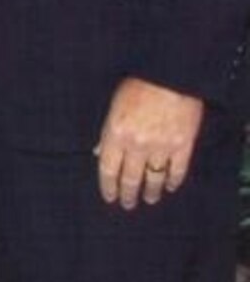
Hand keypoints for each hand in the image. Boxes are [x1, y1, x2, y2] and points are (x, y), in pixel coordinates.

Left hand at [95, 77, 204, 209]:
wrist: (170, 76)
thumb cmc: (137, 86)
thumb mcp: (113, 106)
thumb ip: (106, 132)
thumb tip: (98, 152)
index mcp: (115, 134)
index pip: (107, 169)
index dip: (108, 186)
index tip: (109, 197)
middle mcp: (136, 145)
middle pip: (130, 178)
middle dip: (128, 194)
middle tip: (128, 205)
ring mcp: (161, 147)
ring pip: (154, 178)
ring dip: (151, 191)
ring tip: (149, 199)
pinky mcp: (182, 146)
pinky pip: (178, 170)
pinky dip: (174, 181)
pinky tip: (171, 188)